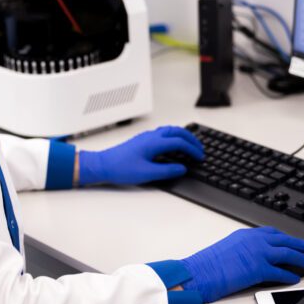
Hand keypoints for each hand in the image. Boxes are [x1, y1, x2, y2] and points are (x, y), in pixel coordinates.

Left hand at [77, 126, 203, 185]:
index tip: (200, 156)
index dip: (192, 149)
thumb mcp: (147, 173)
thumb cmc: (120, 168)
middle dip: (191, 138)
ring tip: (190, 144)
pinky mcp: (142, 140)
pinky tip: (172, 145)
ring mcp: (146, 137)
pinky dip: (173, 136)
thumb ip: (167, 170)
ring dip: (182, 135)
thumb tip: (181, 168)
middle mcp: (151, 137)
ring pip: (170, 130)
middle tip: (200, 148)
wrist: (103, 165)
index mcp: (154, 143)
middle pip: (177, 131)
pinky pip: (163, 133)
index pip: (179, 142)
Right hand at [180, 227, 303, 302]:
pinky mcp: (258, 270)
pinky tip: (296, 279)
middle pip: (285, 240)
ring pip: (288, 254)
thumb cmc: (207, 265)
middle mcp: (254, 241)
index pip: (272, 233)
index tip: (293, 241)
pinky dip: (290, 276)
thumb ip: (242, 250)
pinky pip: (280, 272)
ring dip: (302, 259)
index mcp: (246, 235)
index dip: (286, 238)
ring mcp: (258, 254)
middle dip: (301, 245)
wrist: (199, 273)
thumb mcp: (226, 249)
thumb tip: (252, 258)